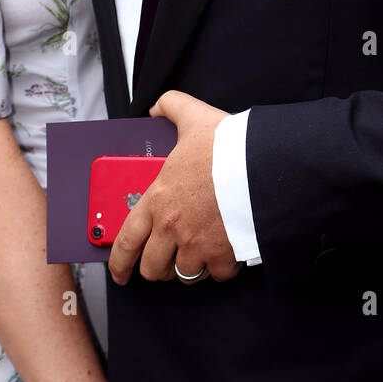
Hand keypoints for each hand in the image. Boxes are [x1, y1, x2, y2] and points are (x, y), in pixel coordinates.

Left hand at [107, 90, 240, 286]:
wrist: (262, 163)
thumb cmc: (227, 144)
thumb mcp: (194, 116)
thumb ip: (171, 107)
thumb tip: (158, 108)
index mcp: (158, 199)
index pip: (127, 241)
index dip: (120, 263)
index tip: (120, 274)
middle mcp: (172, 227)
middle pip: (153, 267)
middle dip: (159, 267)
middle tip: (168, 260)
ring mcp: (198, 244)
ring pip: (185, 274)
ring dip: (191, 267)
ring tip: (199, 253)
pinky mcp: (224, 255)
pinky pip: (217, 274)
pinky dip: (220, 268)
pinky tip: (224, 253)